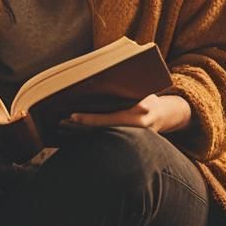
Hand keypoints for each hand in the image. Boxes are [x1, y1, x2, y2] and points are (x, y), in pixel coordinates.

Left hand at [67, 93, 191, 134]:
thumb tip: (95, 80)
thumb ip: (123, 87)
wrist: (165, 115)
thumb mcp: (140, 88)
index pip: (108, 118)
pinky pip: (105, 142)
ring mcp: (133, 139)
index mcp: (138, 112)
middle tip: (60, 123)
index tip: (72, 116)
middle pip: (101, 131)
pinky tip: (72, 135)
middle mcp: (136, 128)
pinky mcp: (128, 145)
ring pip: (101, 138)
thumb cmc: (147, 95)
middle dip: (80, 128)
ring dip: (80, 135)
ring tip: (61, 128)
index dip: (89, 119)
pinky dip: (88, 139)